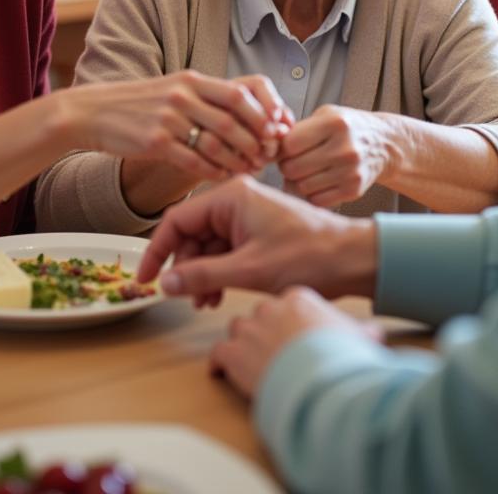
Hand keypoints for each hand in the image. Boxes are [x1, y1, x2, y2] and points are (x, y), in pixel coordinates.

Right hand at [69, 71, 289, 180]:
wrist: (92, 112)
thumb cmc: (138, 104)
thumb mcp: (172, 88)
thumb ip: (204, 97)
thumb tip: (243, 112)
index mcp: (191, 80)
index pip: (239, 94)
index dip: (262, 114)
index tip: (273, 131)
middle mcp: (182, 95)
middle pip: (233, 120)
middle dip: (255, 141)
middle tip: (267, 155)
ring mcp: (168, 119)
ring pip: (216, 142)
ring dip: (238, 159)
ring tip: (249, 169)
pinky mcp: (154, 142)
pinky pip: (193, 161)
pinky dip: (213, 171)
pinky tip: (223, 177)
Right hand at [136, 175, 376, 305]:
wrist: (353, 258)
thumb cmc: (308, 256)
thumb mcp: (249, 270)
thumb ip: (202, 276)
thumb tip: (164, 284)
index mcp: (232, 196)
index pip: (177, 219)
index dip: (157, 251)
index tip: (145, 279)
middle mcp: (237, 199)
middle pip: (191, 232)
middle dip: (185, 267)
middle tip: (184, 297)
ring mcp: (249, 214)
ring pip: (208, 244)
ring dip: (202, 273)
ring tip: (206, 302)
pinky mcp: (259, 229)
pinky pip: (226, 248)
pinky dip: (219, 271)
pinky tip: (219, 294)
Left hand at [211, 287, 381, 398]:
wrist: (321, 379)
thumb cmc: (342, 357)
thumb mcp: (360, 338)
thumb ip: (362, 332)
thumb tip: (375, 333)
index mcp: (298, 299)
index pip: (286, 304)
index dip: (288, 323)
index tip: (292, 336)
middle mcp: (270, 307)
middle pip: (260, 314)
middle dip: (264, 332)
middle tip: (273, 352)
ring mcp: (250, 329)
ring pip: (236, 330)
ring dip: (241, 345)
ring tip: (251, 363)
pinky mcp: (233, 352)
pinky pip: (218, 354)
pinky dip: (219, 364)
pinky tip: (221, 373)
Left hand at [277, 105, 395, 206]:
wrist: (384, 144)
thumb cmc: (347, 127)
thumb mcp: (325, 115)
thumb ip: (297, 129)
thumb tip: (270, 150)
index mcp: (335, 123)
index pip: (290, 144)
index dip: (281, 148)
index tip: (286, 148)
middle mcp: (344, 148)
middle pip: (293, 167)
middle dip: (287, 166)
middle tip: (293, 161)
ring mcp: (351, 171)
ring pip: (302, 186)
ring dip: (297, 181)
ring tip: (306, 170)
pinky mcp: (354, 190)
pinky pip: (317, 200)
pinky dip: (312, 194)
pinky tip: (318, 182)